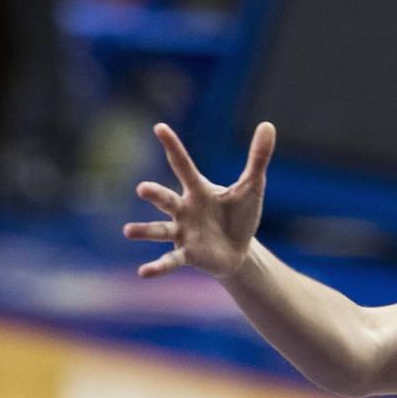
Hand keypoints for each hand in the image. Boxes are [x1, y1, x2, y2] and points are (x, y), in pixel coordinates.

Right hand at [124, 122, 276, 278]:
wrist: (239, 250)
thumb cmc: (239, 214)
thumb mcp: (252, 186)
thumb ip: (257, 158)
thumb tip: (268, 125)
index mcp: (199, 190)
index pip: (184, 165)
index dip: (173, 147)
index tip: (160, 127)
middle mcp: (185, 210)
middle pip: (166, 199)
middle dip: (154, 194)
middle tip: (142, 189)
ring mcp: (183, 233)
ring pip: (160, 230)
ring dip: (145, 230)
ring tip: (128, 230)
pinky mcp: (188, 254)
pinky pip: (170, 260)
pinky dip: (158, 266)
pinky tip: (143, 272)